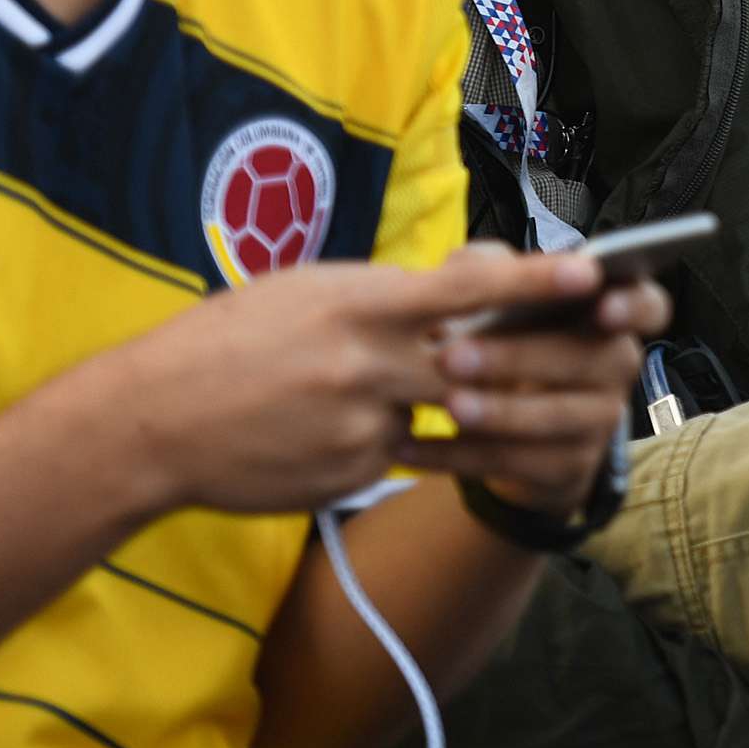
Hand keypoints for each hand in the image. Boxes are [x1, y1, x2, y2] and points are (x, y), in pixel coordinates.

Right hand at [74, 245, 658, 520]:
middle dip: (514, 359)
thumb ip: (388, 293)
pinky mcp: (353, 475)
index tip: (595, 272)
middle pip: (475, 362)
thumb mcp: (308, 290)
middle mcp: (368, 365)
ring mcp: (363, 427)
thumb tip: (464, 285)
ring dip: (443, 404)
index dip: (538, 280)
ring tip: (408, 394)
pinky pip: (399, 455)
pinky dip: (387, 440)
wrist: (152, 424)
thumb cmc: (228, 340)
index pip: (468, 287)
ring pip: (438, 414)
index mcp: (358, 305)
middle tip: (557, 349)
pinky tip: (329, 430)